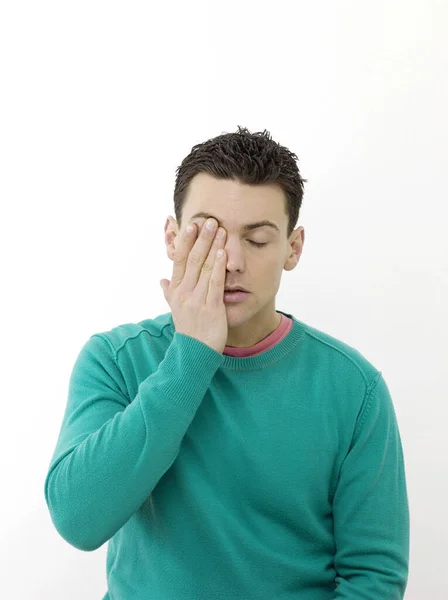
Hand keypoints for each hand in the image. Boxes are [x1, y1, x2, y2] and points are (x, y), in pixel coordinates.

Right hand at [160, 218, 227, 353]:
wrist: (194, 354)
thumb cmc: (188, 330)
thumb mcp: (175, 309)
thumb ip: (169, 292)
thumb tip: (162, 280)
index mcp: (176, 290)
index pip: (180, 260)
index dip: (186, 242)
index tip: (191, 225)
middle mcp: (184, 293)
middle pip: (192, 260)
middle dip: (201, 239)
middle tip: (209, 220)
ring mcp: (197, 300)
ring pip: (204, 268)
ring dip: (212, 247)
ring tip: (220, 229)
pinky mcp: (211, 308)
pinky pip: (215, 283)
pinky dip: (219, 267)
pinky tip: (223, 252)